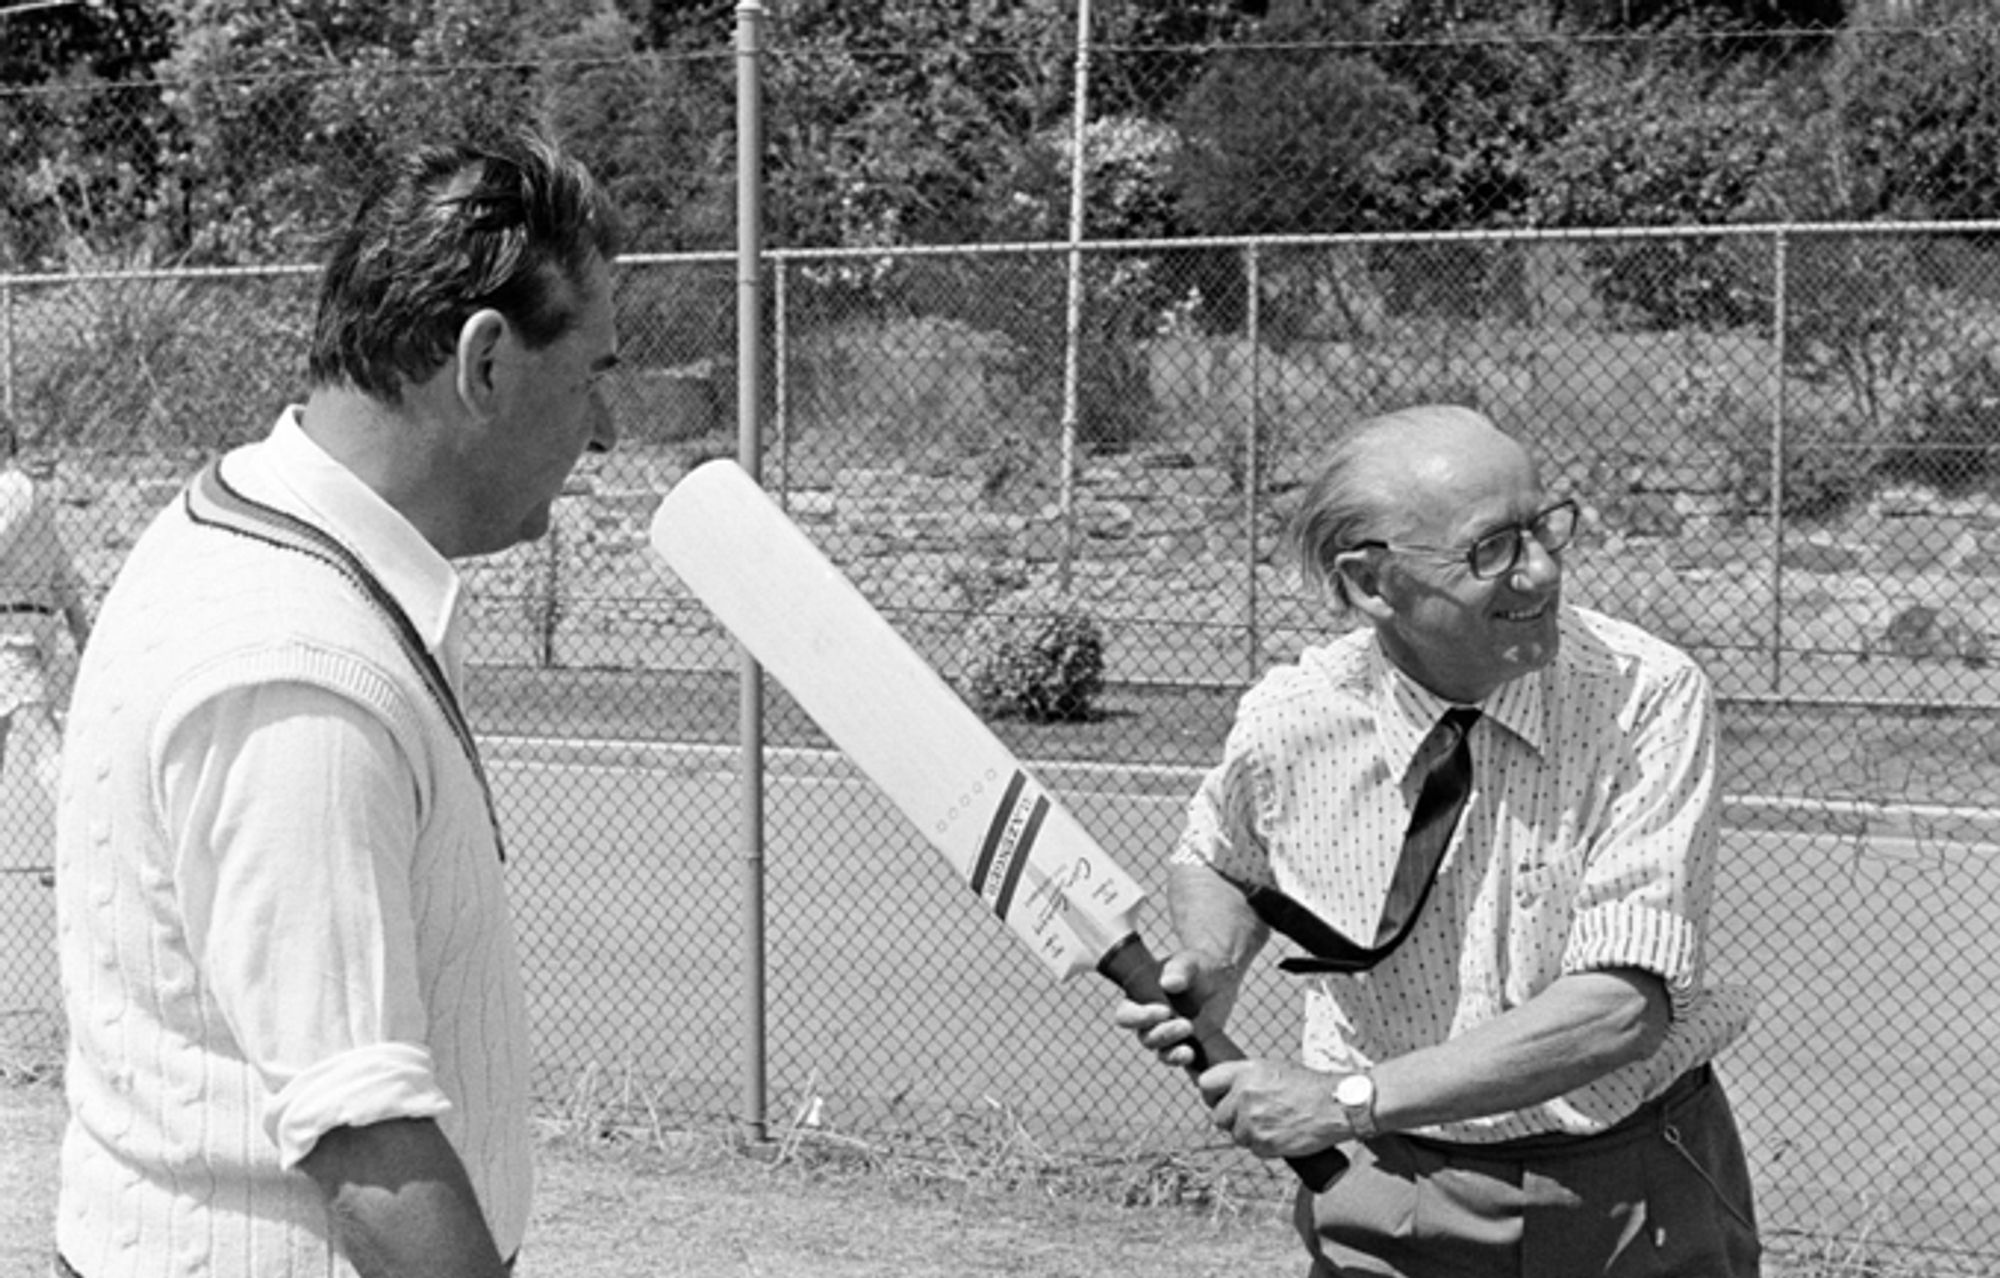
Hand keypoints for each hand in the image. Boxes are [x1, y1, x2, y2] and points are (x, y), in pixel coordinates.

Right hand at [1110, 949, 1230, 1071]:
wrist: (1220, 979)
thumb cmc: (1195, 966)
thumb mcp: (1189, 962)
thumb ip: (1179, 969)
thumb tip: (1168, 983)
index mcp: (1139, 1001)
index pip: (1126, 1016)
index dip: (1139, 1018)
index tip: (1164, 1011)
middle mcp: (1150, 1023)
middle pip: (1146, 1038)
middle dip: (1164, 1034)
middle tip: (1187, 1025)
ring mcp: (1168, 1038)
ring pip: (1162, 1053)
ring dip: (1174, 1052)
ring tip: (1191, 1045)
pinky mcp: (1187, 1047)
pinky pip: (1182, 1061)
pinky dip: (1187, 1063)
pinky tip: (1195, 1057)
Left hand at [1198, 1059, 1348, 1160]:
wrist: (1335, 1105)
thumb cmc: (1308, 1086)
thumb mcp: (1273, 1069)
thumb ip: (1246, 1078)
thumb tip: (1225, 1089)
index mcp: (1245, 1072)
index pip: (1206, 1084)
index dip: (1211, 1095)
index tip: (1218, 1101)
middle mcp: (1244, 1095)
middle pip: (1218, 1116)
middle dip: (1232, 1119)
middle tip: (1252, 1116)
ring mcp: (1252, 1121)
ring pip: (1236, 1135)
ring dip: (1249, 1134)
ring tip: (1274, 1123)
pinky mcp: (1263, 1143)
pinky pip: (1253, 1149)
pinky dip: (1264, 1145)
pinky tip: (1281, 1133)